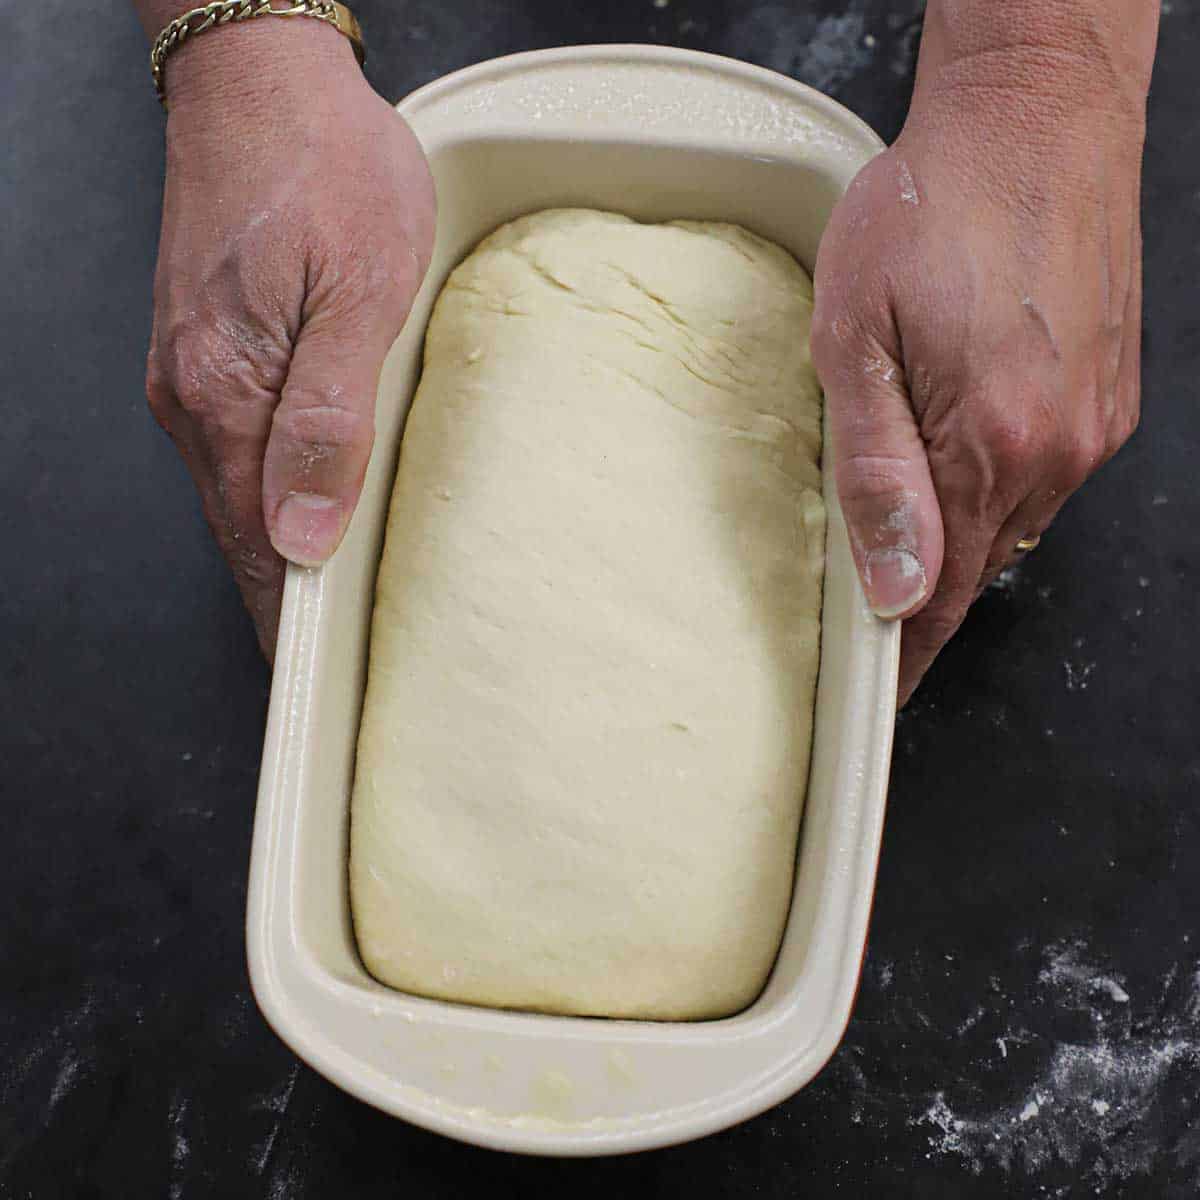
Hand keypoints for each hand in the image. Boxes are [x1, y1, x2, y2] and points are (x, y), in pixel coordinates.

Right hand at [145, 23, 434, 657]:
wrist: (261, 80)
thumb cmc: (323, 167)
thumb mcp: (359, 294)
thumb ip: (328, 421)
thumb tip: (302, 533)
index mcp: (230, 397)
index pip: (257, 548)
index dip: (286, 617)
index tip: (311, 678)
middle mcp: (195, 398)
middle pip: (240, 532)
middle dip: (284, 598)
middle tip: (329, 659)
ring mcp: (194, 373)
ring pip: (236, 492)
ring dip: (279, 547)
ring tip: (325, 601)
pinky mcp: (207, 347)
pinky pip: (237, 447)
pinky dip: (270, 491)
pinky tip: (305, 504)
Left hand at [811, 60, 1146, 705]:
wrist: (1034, 117)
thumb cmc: (928, 209)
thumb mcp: (854, 339)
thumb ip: (874, 471)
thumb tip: (894, 584)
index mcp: (986, 443)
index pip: (941, 591)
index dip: (911, 649)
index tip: (888, 690)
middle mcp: (1055, 447)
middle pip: (978, 563)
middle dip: (927, 592)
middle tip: (876, 602)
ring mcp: (1092, 421)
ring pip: (1013, 520)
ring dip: (962, 531)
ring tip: (913, 520)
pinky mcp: (1110, 391)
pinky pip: (1047, 472)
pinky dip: (1001, 481)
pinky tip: (967, 447)